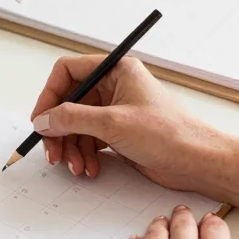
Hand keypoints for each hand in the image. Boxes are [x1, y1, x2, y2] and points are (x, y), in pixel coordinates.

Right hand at [30, 55, 221, 189]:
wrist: (197, 161)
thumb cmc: (169, 134)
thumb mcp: (113, 123)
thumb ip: (72, 118)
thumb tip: (44, 119)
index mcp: (116, 70)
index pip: (68, 72)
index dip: (50, 95)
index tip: (41, 119)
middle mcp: (115, 86)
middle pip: (69, 103)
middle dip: (59, 129)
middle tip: (53, 152)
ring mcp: (116, 110)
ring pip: (77, 124)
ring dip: (71, 147)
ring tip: (76, 166)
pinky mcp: (119, 132)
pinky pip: (89, 139)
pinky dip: (84, 154)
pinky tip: (90, 168)